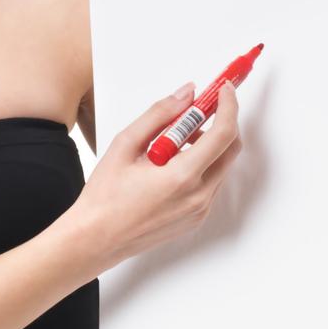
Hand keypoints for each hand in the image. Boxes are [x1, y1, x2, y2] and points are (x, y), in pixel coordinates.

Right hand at [67, 80, 243, 271]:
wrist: (96, 239)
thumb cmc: (105, 196)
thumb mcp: (125, 144)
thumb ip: (159, 114)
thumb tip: (187, 94)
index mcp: (182, 177)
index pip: (223, 133)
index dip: (228, 106)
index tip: (224, 89)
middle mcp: (198, 196)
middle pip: (231, 149)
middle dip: (222, 122)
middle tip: (201, 108)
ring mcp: (200, 210)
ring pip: (222, 166)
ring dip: (209, 144)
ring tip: (173, 139)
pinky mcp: (196, 218)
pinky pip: (211, 183)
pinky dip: (201, 165)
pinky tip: (172, 162)